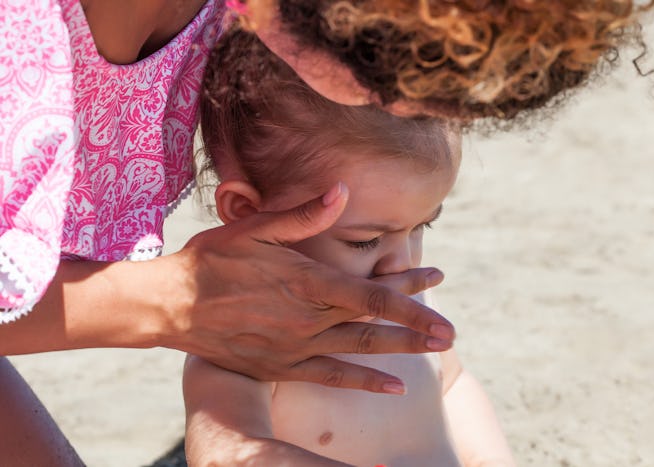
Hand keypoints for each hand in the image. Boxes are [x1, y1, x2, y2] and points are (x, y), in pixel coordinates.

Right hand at [159, 183, 454, 393]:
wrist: (169, 306)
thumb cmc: (212, 261)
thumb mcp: (255, 229)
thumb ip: (303, 215)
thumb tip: (342, 190)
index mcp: (307, 281)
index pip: (372, 291)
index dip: (410, 291)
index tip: (438, 284)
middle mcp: (308, 318)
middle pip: (375, 322)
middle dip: (418, 324)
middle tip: (451, 330)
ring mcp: (296, 346)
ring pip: (361, 349)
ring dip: (402, 349)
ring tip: (436, 349)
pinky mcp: (281, 366)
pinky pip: (332, 377)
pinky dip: (365, 382)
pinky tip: (393, 387)